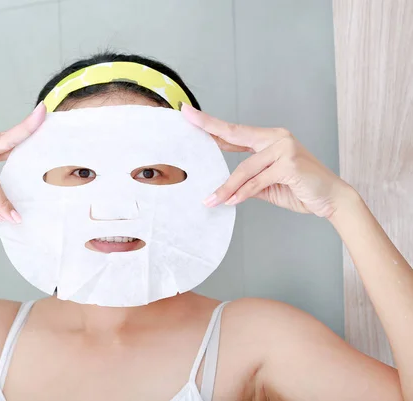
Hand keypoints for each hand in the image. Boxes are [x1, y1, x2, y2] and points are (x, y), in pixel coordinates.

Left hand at [181, 103, 352, 217]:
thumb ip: (248, 180)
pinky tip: (231, 201)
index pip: (235, 132)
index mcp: (270, 139)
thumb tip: (225, 187)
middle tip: (186, 116)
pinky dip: (242, 193)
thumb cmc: (301, 189)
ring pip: (245, 169)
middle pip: (236, 133)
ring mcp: (284, 148)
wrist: (332, 199)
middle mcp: (277, 138)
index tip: (191, 114)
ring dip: (226, 187)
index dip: (212, 125)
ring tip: (211, 200)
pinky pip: (257, 180)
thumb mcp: (267, 185)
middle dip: (209, 126)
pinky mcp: (289, 163)